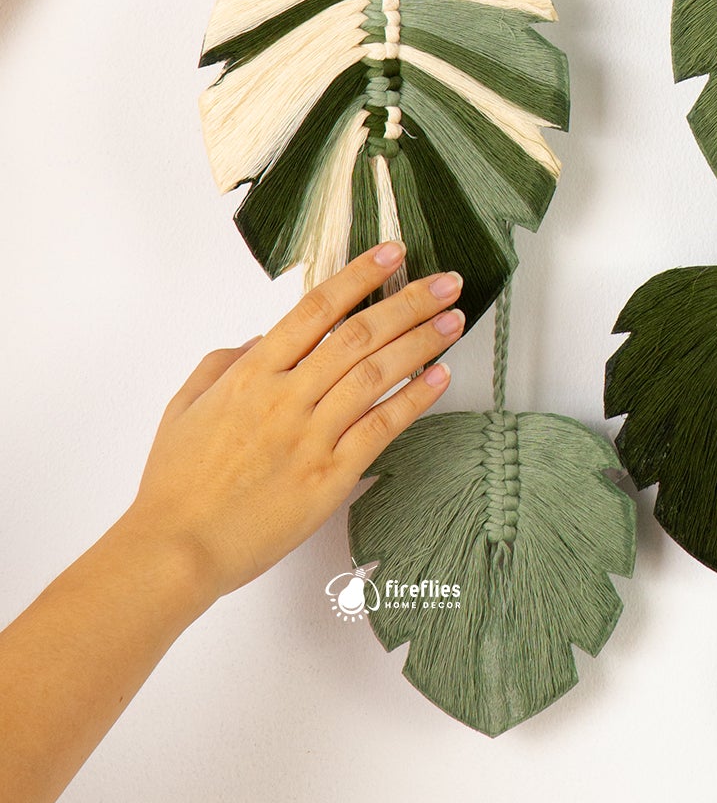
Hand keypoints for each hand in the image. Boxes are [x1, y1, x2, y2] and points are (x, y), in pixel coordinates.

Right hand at [123, 243, 463, 606]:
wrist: (176, 549)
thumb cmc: (175, 483)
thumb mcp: (184, 407)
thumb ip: (224, 363)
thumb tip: (261, 339)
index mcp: (251, 375)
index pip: (315, 310)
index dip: (359, 276)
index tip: (393, 253)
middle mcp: (285, 399)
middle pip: (358, 336)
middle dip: (408, 303)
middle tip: (447, 283)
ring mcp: (309, 438)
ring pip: (375, 376)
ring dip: (421, 344)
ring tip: (453, 321)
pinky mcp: (328, 478)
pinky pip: (380, 430)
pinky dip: (414, 401)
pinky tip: (440, 378)